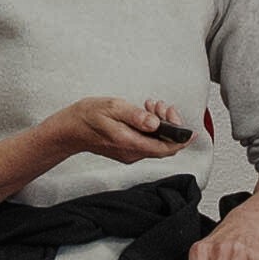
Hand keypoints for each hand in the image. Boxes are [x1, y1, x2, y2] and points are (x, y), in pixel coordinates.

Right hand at [56, 93, 201, 168]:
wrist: (68, 129)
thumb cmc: (87, 116)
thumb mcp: (112, 107)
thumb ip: (135, 116)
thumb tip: (155, 123)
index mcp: (130, 143)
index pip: (165, 148)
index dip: (181, 140)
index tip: (190, 130)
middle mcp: (131, 153)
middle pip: (163, 145)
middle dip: (170, 124)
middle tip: (162, 106)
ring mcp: (129, 153)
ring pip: (155, 142)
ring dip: (160, 124)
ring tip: (151, 106)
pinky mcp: (126, 149)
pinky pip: (146, 141)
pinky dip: (151, 127)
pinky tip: (144, 113)